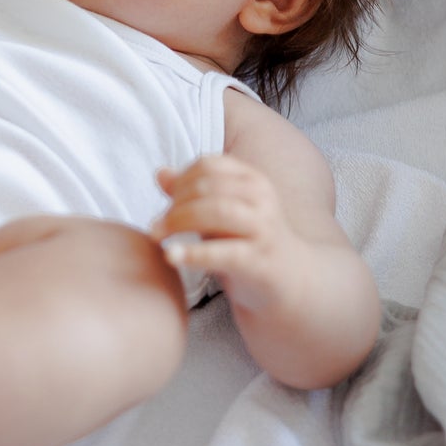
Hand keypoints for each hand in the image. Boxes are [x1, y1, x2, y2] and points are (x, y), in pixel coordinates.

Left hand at [153, 155, 293, 313]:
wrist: (289, 280)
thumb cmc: (247, 241)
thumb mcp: (219, 212)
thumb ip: (191, 193)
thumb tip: (161, 173)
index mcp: (252, 179)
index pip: (208, 165)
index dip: (181, 182)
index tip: (167, 204)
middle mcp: (261, 198)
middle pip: (207, 187)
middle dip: (175, 205)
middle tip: (155, 227)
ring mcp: (263, 228)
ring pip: (215, 211)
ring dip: (178, 222)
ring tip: (157, 237)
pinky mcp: (259, 260)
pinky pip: (223, 252)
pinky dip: (193, 253)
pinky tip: (170, 256)